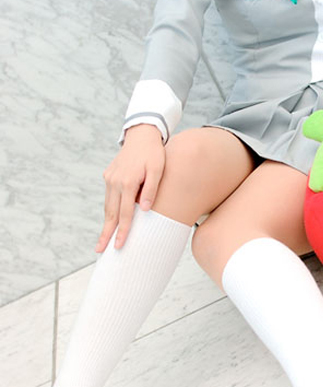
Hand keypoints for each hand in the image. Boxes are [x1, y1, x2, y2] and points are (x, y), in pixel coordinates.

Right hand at [96, 124, 165, 252]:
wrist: (141, 135)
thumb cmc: (154, 153)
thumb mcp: (158, 169)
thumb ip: (151, 189)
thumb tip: (144, 210)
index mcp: (128, 182)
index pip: (125, 213)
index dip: (122, 231)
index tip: (119, 246)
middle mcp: (115, 182)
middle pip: (111, 214)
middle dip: (106, 233)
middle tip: (100, 251)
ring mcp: (109, 178)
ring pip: (108, 206)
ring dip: (106, 224)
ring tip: (103, 241)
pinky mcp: (108, 176)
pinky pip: (109, 197)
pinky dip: (109, 210)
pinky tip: (110, 221)